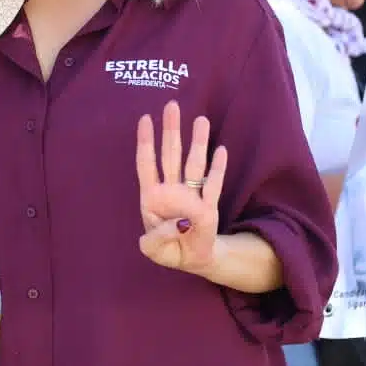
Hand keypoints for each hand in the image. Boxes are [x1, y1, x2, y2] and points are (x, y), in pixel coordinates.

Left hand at [135, 101, 228, 275]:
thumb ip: (154, 240)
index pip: (147, 163)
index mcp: (152, 197)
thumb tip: (172, 225)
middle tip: (172, 106)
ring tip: (200, 120)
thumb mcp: (152, 249)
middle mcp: (172, 191)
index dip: (145, 142)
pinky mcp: (209, 207)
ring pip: (194, 164)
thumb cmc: (168, 248)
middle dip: (171, 131)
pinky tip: (220, 150)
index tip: (145, 118)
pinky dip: (216, 169)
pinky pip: (213, 185)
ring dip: (197, 143)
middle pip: (171, 155)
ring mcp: (191, 197)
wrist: (191, 259)